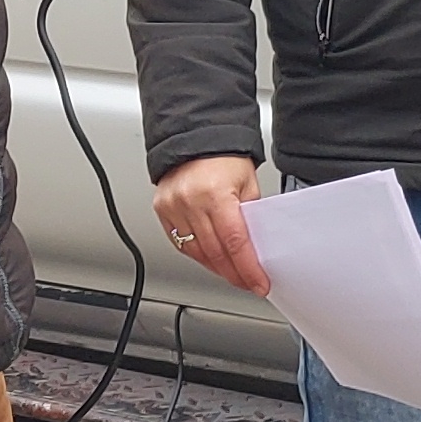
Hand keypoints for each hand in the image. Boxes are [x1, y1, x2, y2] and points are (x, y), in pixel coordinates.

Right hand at [152, 155, 268, 292]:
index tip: (258, 283)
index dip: (248, 269)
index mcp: (216, 194)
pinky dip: (197, 254)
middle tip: (248, 283)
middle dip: (234, 273)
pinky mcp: (162, 209)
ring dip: (216, 268)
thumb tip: (255, 247)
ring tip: (231, 273)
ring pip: (196, 252)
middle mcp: (191, 201)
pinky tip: (209, 259)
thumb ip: (249, 216)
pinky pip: (180, 243)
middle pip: (215, 253)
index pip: (235, 243)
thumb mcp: (248, 184)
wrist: (196, 137)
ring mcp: (173, 206)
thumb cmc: (224, 157)